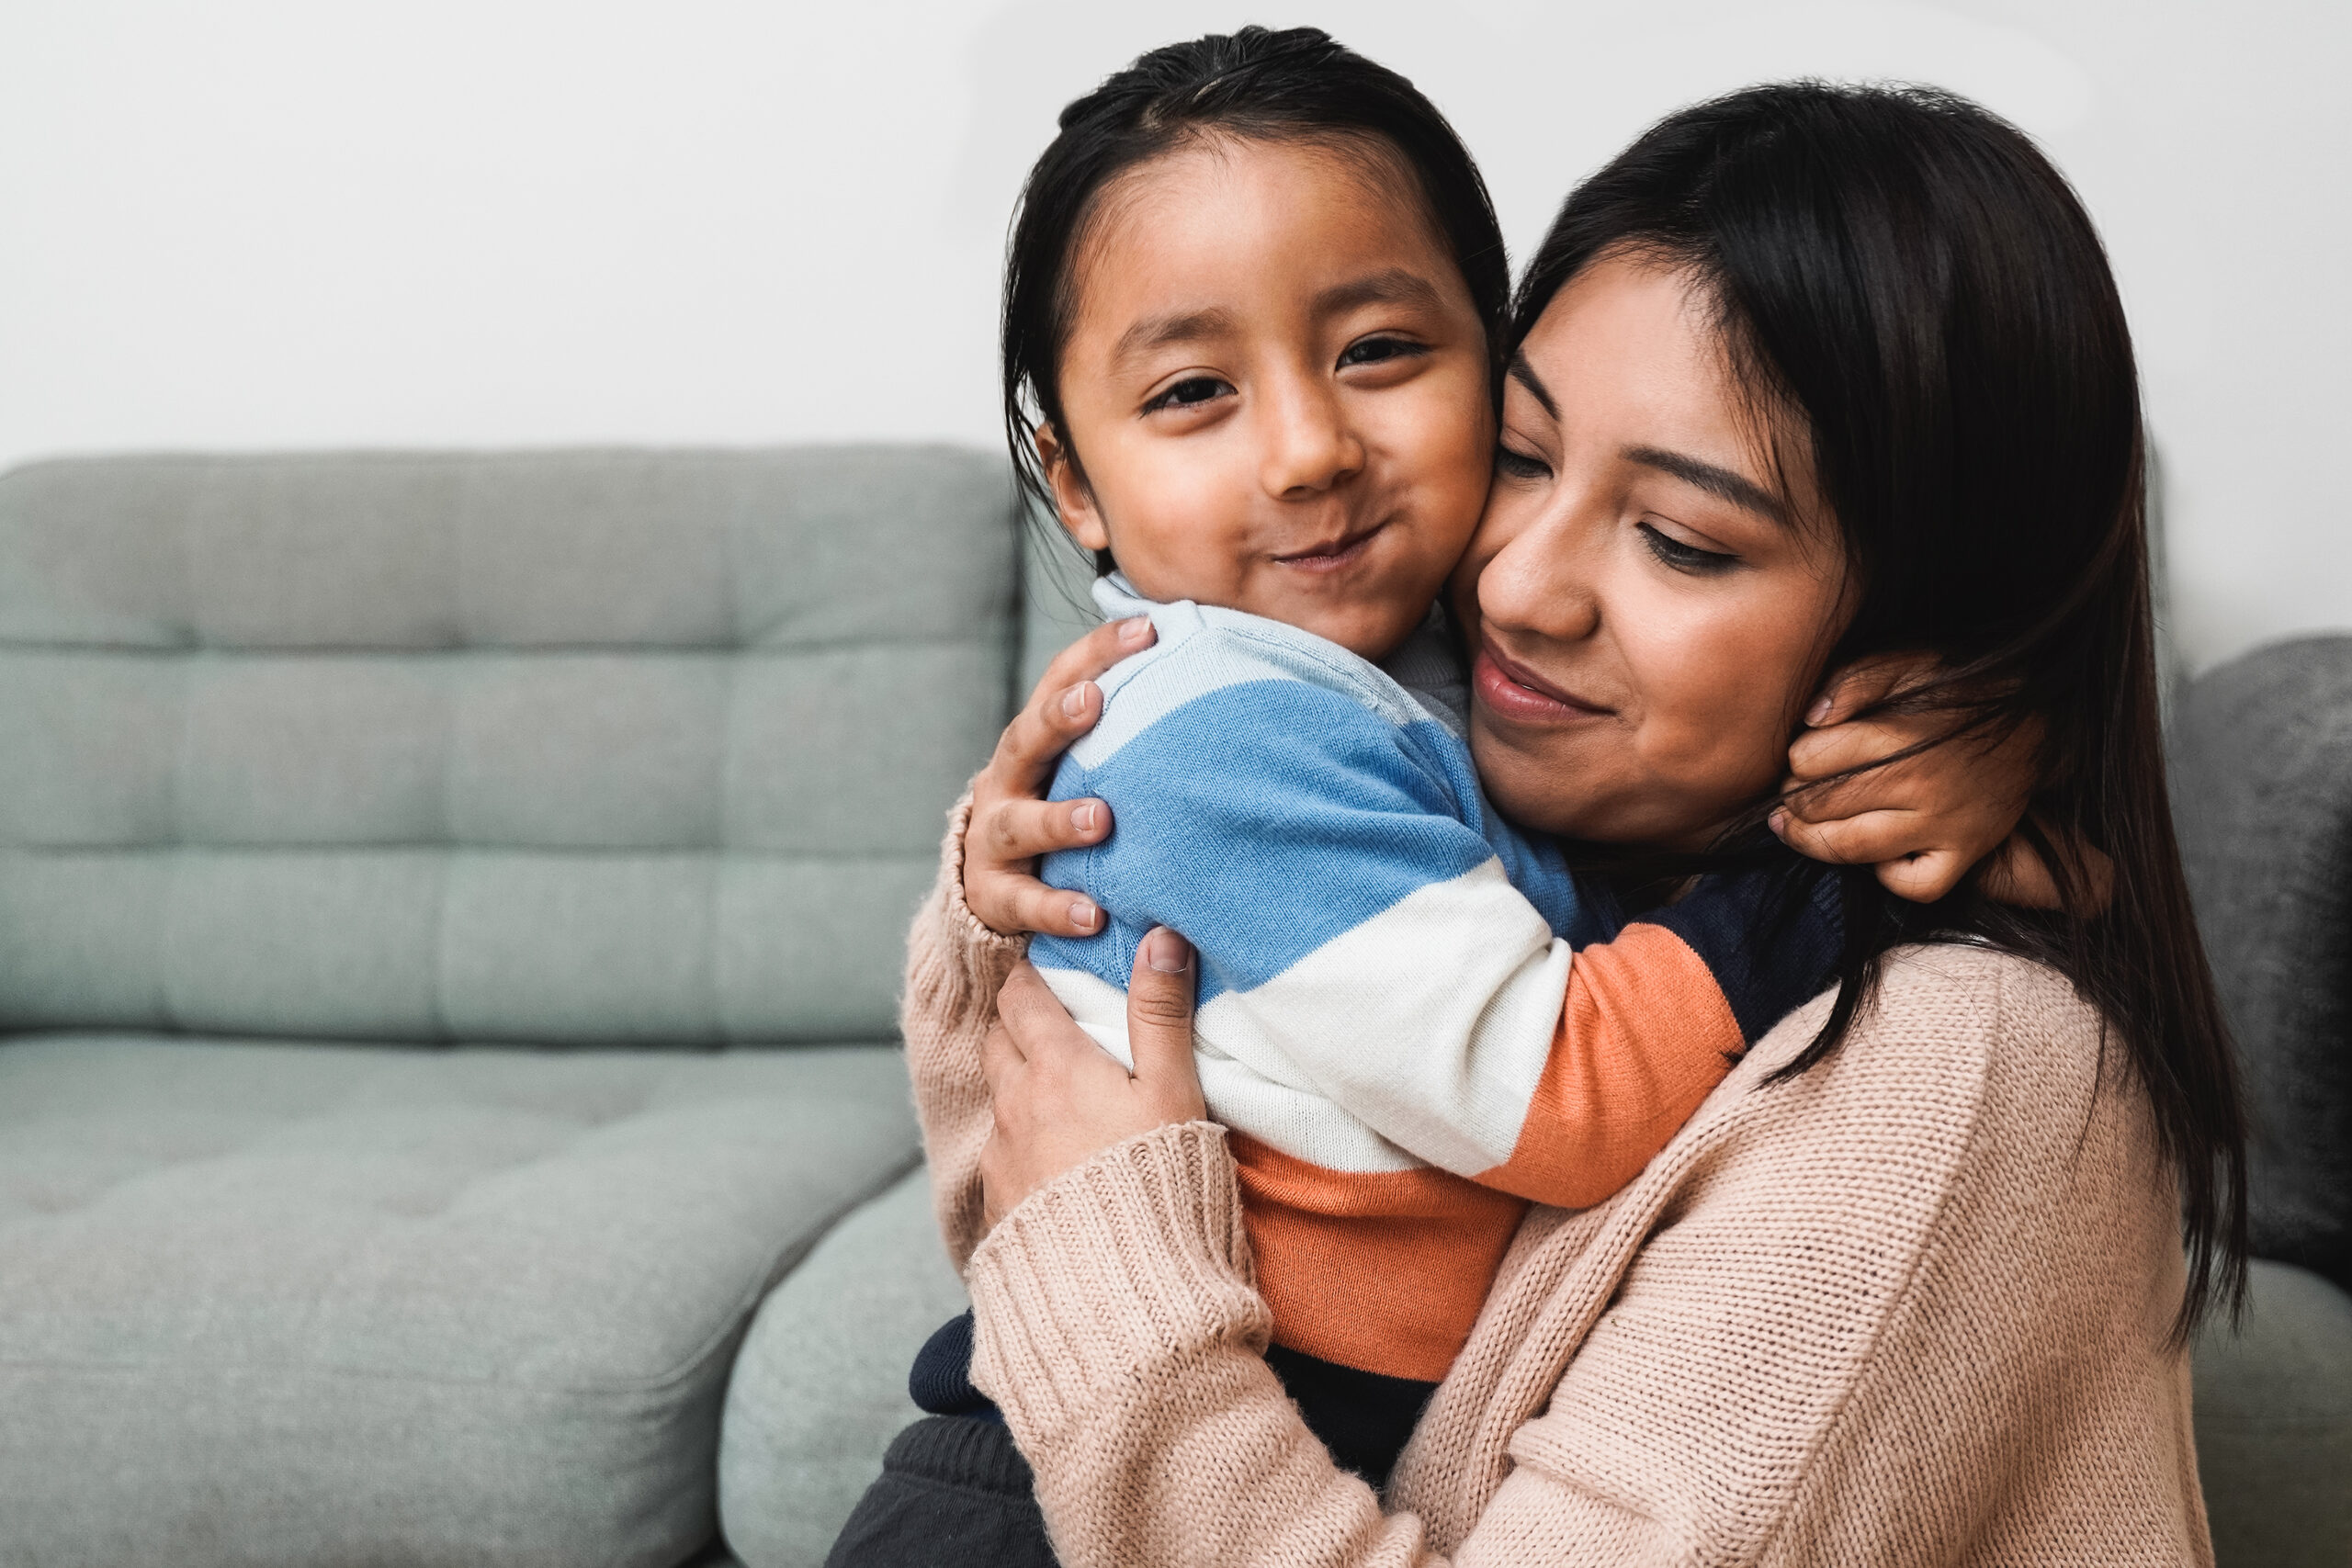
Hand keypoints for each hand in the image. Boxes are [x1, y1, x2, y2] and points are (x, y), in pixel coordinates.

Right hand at [965, 616, 1155, 936]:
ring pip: (1020, 825)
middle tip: (1095, 701)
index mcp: (1034, 741)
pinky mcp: (995, 896)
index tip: (1148, 629)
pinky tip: (1094, 915)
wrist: (989, 888)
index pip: (1061, 682)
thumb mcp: (1079, 767)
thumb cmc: (1057, 809)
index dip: (1098, 653)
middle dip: (1057, 719)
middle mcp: (1007, 781)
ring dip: (1060, 819)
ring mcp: (995, 838)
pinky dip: (1058, 908)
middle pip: (1024, 740)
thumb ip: (1126, 732)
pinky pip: (1026, 903)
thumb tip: (1209, 674)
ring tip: (1102, 819)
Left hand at [977, 929, 1208, 1229]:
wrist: (1121, 1292)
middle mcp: (1015, 1107)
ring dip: (1019, 1087)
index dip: (1031, 977)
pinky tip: (1055, 1163)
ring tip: (1060, 1096)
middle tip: (1054, 1025)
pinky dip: (1021, 1145)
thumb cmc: (1157, 1182)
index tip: (1048, 969)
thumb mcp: (1171, 1090)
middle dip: (1018, 1025)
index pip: (1021, 997)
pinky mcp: (1001, 1208)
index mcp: (1055, 1068)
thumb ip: (1162, 1013)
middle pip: (997, 1042)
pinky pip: (1001, 1159)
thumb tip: (1162, 936)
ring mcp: (1002, 1160)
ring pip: (997, 1102)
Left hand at [1774, 654, 2039, 902]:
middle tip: (1793, 794)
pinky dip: (1888, 876)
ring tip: (1799, 829)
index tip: (1803, 757)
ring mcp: (1946, 824)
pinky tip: (1877, 853)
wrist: (2042, 719)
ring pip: (1852, 849)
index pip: (1808, 761)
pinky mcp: (1968, 852)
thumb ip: (1855, 680)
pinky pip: (1914, 885)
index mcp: (1898, 734)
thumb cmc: (1960, 690)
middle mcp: (1921, 784)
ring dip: (1811, 842)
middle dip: (1794, 800)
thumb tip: (1810, 718)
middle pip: (1820, 806)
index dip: (1795, 759)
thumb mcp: (1909, 662)